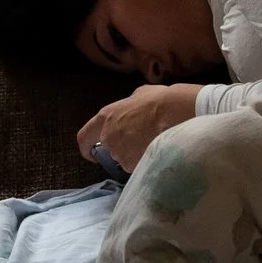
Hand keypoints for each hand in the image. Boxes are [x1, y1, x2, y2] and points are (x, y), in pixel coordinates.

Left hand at [78, 83, 201, 171]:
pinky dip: (146, 163)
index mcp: (106, 117)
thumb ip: (128, 106)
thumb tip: (132, 110)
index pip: (84, 137)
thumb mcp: (139, 94)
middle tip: (141, 143)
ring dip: (136, 156)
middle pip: (110, 151)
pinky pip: (138, 168)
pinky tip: (159, 153)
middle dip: (123, 150)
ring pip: (125, 160)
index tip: (93, 154)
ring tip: (154, 145)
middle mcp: (108, 137)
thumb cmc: (160, 100)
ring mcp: (120, 153)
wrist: (176, 114)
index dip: (87, 147)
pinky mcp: (133, 165)